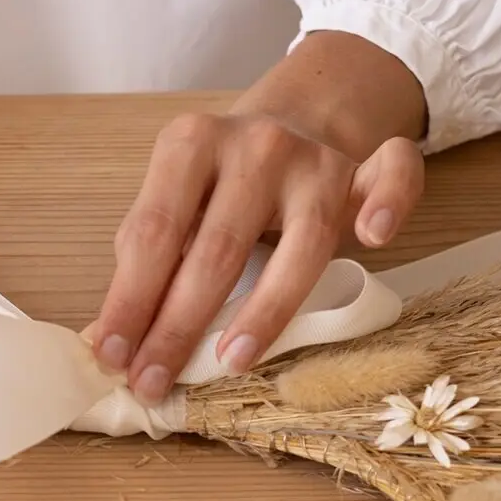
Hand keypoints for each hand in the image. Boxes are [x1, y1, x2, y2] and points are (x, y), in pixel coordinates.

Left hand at [88, 33, 426, 401]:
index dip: (131, 299)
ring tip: (230, 361)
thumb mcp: (175, 200)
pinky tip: (372, 239)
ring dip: (264, 310)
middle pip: (218, 246)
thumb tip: (109, 339)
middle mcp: (255, 145)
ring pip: (301, 242)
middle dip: (179, 324)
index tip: (112, 356)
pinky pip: (391, 177)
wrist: (296, 119)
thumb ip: (146, 257)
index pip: (154, 232)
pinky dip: (388, 203)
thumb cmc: (222, 182)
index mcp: (189, 145)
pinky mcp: (367, 170)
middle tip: (155, 381)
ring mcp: (316, 158)